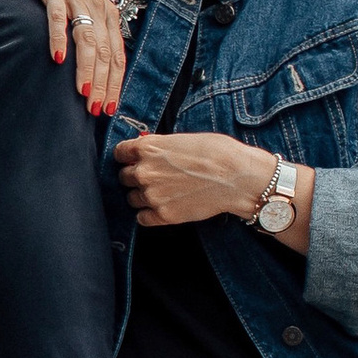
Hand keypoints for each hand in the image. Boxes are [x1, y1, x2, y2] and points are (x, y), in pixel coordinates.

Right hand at [11, 0, 127, 116]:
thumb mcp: (84, 5)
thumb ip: (91, 31)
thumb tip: (96, 67)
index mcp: (108, 14)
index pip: (117, 55)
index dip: (115, 83)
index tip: (110, 108)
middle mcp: (97, 7)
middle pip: (104, 52)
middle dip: (103, 84)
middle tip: (96, 109)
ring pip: (87, 39)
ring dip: (86, 68)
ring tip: (83, 92)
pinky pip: (58, 19)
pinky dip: (59, 39)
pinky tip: (58, 59)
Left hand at [113, 133, 281, 225]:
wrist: (237, 178)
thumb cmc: (217, 153)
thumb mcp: (182, 139)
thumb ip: (159, 147)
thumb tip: (147, 152)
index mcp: (147, 148)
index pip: (120, 153)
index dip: (127, 156)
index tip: (132, 159)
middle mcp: (144, 172)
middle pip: (124, 177)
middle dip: (135, 176)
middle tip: (152, 177)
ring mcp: (152, 195)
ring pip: (131, 198)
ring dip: (141, 195)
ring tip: (161, 192)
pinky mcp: (163, 215)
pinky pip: (142, 218)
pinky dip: (148, 214)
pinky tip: (162, 207)